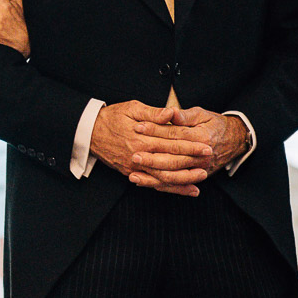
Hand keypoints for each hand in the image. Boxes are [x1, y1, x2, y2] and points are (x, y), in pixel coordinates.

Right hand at [91, 100, 213, 196]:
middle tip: (208, 160)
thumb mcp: (131, 108)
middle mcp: (139, 155)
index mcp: (142, 138)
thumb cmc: (111, 117)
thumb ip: (153, 113)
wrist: (89, 132)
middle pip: (170, 162)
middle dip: (191, 162)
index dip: (190, 145)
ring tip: (201, 178)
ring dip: (184, 179)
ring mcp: (135, 167)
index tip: (206, 145)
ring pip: (163, 178)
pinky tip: (185, 189)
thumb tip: (171, 113)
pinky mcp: (131, 174)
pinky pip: (153, 184)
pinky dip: (170, 188)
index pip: (172, 143)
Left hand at [131, 107, 248, 185]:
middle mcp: (200, 157)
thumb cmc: (214, 124)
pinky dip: (159, 186)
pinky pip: (176, 184)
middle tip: (134, 155)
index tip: (138, 127)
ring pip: (173, 176)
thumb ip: (185, 116)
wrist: (234, 140)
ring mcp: (199, 169)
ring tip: (134, 176)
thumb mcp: (202, 114)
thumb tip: (170, 113)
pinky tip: (143, 183)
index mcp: (202, 137)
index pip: (174, 135)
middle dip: (151, 159)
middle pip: (173, 160)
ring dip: (152, 177)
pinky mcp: (195, 176)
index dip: (155, 130)